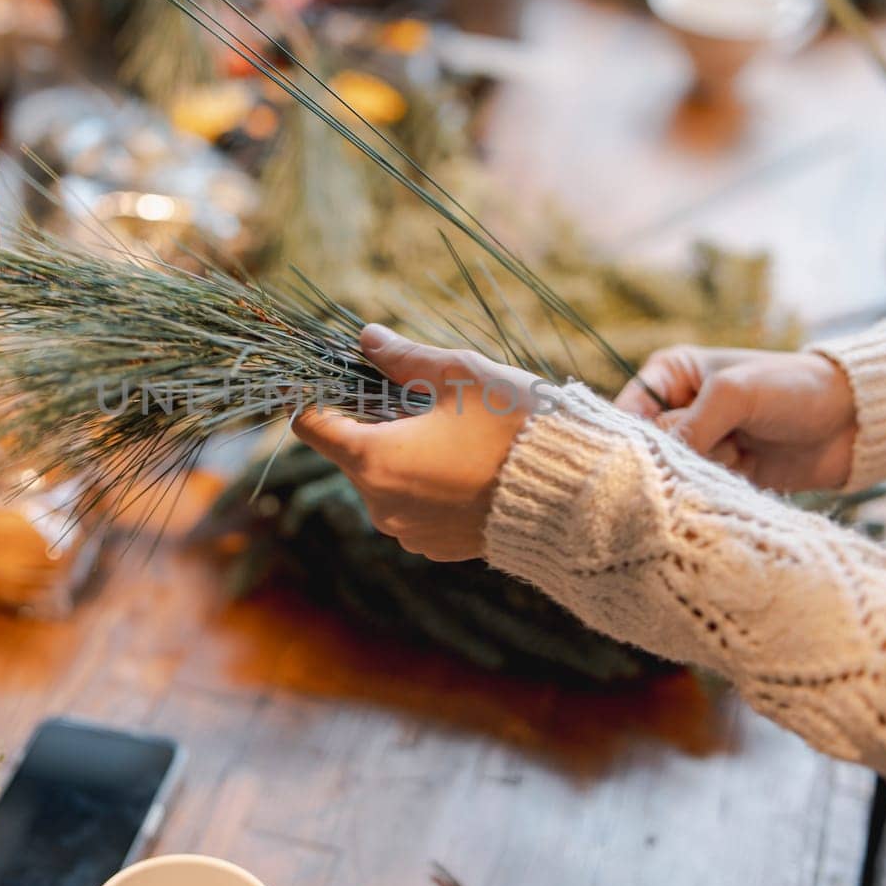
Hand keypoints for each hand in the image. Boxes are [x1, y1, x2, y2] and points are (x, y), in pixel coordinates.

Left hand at [291, 324, 542, 561]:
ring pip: (382, 479)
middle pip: (350, 451)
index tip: (336, 377)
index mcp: (374, 459)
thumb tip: (366, 338)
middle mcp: (380, 504)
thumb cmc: (516, 428)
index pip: (311, 425)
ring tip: (453, 432)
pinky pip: (411, 507)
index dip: (316, 395)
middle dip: (373, 420)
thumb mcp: (460, 375)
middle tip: (421, 398)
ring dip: (402, 452)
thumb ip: (404, 358)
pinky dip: (424, 484)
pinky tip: (465, 466)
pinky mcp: (434, 547)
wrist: (574, 498)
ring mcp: (406, 532)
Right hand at [614, 346, 856, 491]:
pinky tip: (736, 479)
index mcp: (670, 375)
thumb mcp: (734, 394)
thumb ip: (690, 426)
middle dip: (671, 457)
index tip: (636, 459)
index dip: (627, 436)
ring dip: (697, 475)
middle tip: (704, 455)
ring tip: (733, 461)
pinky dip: (713, 491)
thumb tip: (658, 464)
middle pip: (648, 446)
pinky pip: (700, 490)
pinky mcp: (723, 474)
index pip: (626, 410)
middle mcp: (679, 410)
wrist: (853, 421)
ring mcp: (702, 444)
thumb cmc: (793, 388)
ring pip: (674, 472)